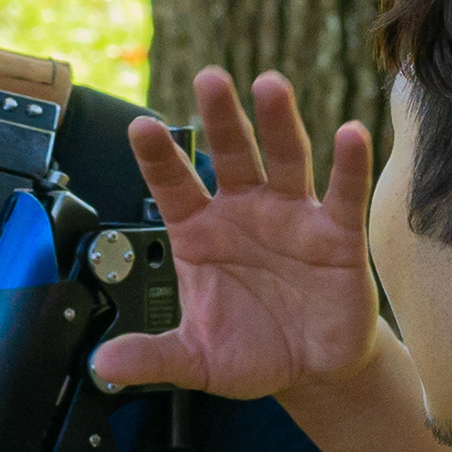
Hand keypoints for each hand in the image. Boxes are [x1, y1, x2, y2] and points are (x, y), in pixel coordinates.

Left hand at [87, 69, 381, 403]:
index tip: (141, 127)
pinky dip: (348, 164)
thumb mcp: (195, 360)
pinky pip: (342, 194)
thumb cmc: (250, 352)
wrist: (309, 372)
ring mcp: (291, 218)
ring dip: (279, 122)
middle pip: (231, 154)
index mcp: (200, 234)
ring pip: (285, 159)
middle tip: (208, 78)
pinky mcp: (336, 235)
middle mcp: (244, 213)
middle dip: (220, 116)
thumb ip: (152, 357)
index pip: (173, 186)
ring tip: (270, 84)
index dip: (159, 158)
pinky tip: (350, 133)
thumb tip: (102, 366)